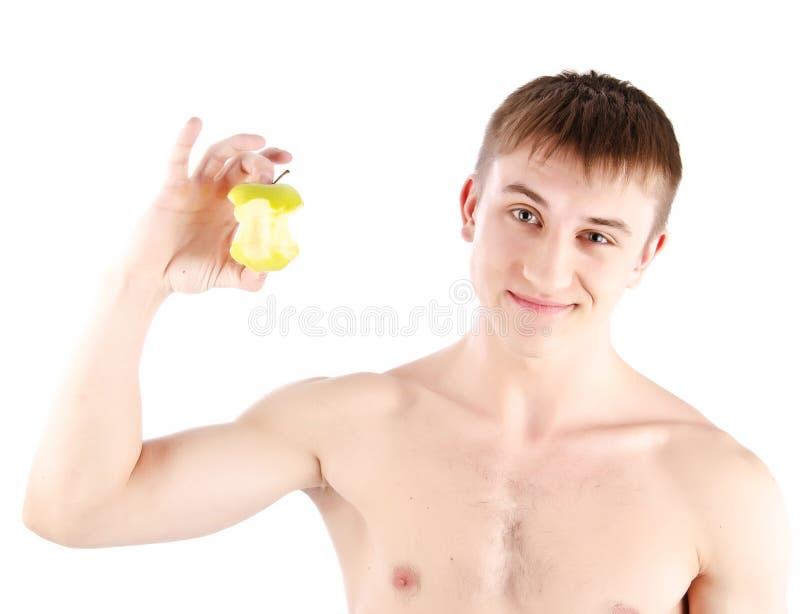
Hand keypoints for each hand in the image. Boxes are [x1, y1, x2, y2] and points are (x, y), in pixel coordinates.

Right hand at [117, 117, 292, 294]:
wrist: (151, 278)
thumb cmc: (186, 273)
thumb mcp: (225, 276)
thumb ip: (249, 277)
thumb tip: (266, 273)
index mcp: (233, 209)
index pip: (257, 181)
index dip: (273, 169)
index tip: (289, 161)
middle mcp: (216, 194)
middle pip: (242, 164)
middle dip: (261, 160)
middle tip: (276, 164)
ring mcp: (194, 189)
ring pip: (217, 155)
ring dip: (237, 144)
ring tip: (258, 141)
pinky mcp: (172, 189)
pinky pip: (178, 160)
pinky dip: (185, 140)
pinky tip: (195, 123)